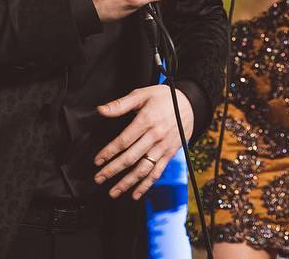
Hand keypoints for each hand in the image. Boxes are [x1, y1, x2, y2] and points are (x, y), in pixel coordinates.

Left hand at [93, 85, 193, 199]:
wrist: (191, 103)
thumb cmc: (165, 97)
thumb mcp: (142, 94)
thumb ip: (121, 104)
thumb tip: (101, 110)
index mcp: (146, 120)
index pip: (124, 140)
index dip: (109, 152)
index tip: (97, 161)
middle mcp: (155, 136)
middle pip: (131, 157)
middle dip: (112, 170)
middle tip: (98, 178)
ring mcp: (164, 146)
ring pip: (143, 168)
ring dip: (127, 182)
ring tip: (113, 192)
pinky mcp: (170, 154)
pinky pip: (157, 172)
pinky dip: (146, 185)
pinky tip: (135, 194)